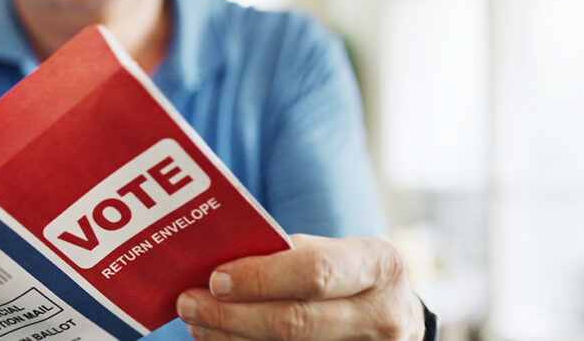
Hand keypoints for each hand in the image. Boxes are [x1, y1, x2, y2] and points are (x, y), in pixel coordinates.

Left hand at [176, 234, 423, 340]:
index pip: (315, 273)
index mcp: (379, 266)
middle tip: (189, 303)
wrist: (395, 316)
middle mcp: (383, 315)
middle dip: (232, 314)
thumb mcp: (337, 253)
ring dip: (231, 337)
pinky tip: (221, 339)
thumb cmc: (350, 275)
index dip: (260, 278)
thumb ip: (289, 253)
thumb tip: (219, 261)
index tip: (215, 279)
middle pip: (294, 322)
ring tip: (197, 322)